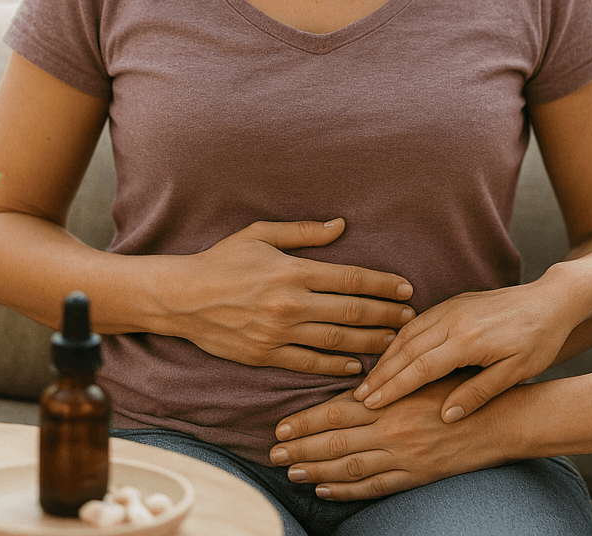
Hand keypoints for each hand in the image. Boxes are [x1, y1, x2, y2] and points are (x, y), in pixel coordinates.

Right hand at [169, 218, 414, 373]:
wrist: (181, 297)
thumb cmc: (223, 259)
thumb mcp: (262, 234)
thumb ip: (305, 232)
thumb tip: (342, 226)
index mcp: (293, 271)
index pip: (350, 279)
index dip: (382, 285)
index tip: (405, 289)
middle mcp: (290, 304)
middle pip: (351, 312)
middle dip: (385, 316)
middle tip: (410, 318)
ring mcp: (278, 333)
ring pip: (335, 340)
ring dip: (369, 342)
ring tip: (394, 343)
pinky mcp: (265, 356)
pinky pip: (308, 363)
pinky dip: (335, 366)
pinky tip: (356, 366)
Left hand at [269, 379, 508, 499]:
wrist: (498, 418)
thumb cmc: (460, 387)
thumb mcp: (423, 375)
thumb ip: (388, 383)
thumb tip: (353, 388)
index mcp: (391, 401)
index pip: (337, 412)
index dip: (307, 420)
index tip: (282, 424)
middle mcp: (391, 430)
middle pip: (336, 442)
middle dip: (301, 447)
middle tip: (273, 452)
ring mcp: (402, 457)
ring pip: (349, 467)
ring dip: (317, 471)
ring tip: (292, 471)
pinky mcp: (415, 476)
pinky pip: (374, 487)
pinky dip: (347, 490)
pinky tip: (326, 491)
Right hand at [352, 274, 578, 420]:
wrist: (551, 300)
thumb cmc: (539, 340)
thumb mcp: (516, 372)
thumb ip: (479, 393)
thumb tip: (446, 416)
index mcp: (468, 340)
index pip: (420, 368)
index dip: (394, 388)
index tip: (371, 405)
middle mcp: (454, 319)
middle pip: (407, 349)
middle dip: (382, 374)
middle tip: (359, 397)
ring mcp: (453, 306)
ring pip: (409, 332)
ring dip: (387, 356)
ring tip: (370, 380)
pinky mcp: (455, 301)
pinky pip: (420, 321)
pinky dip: (401, 339)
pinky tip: (394, 353)